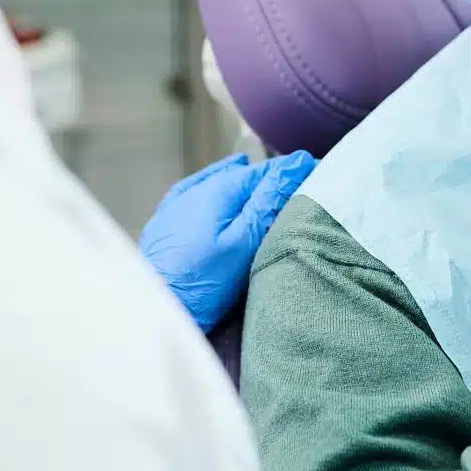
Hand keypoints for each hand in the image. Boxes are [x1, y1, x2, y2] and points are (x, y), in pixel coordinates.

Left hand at [138, 150, 314, 332]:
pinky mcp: (166, 221)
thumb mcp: (245, 242)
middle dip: (271, 182)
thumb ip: (269, 201)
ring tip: (268, 197)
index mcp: (220, 188)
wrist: (151, 307)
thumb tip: (296, 163)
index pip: (269, 170)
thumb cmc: (202, 282)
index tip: (318, 182)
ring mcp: (178, 203)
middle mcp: (197, 187)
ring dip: (246, 188)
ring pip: (222, 182)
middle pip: (245, 175)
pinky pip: (199, 193)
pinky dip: (220, 193)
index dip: (295, 174)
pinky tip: (225, 195)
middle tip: (298, 197)